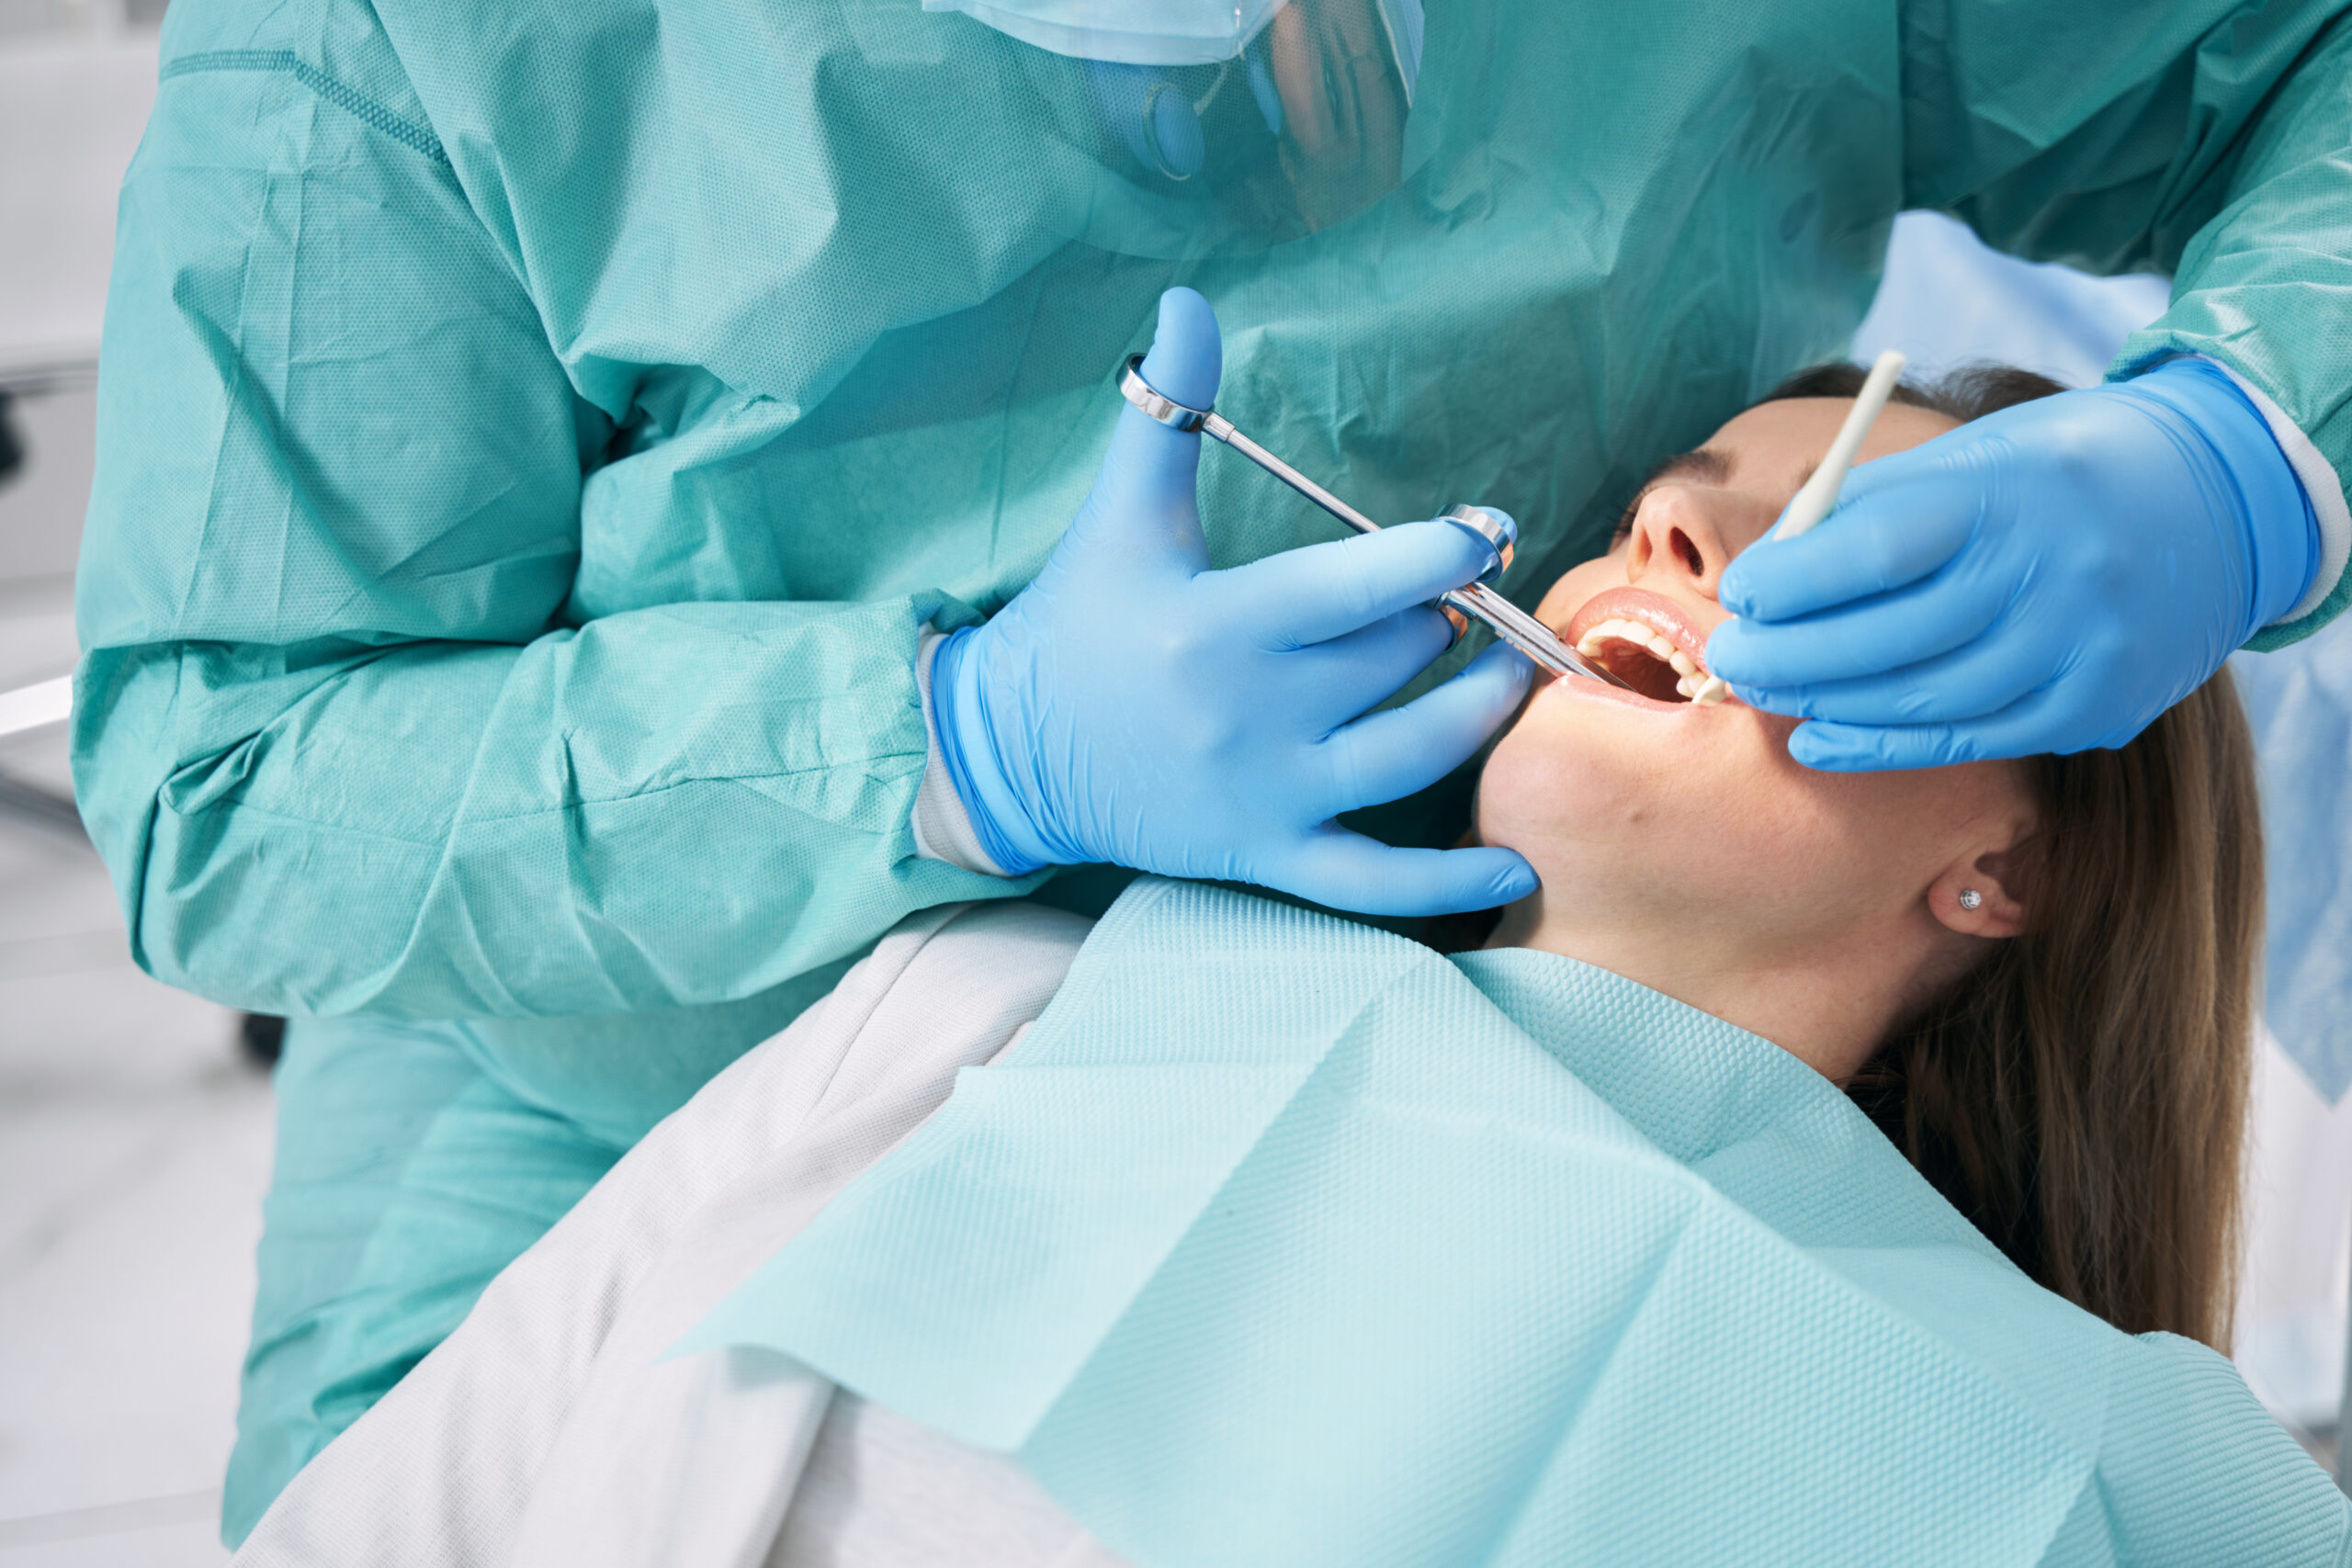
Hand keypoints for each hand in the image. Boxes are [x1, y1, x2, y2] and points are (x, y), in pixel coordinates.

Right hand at [931, 287, 1536, 914]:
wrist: (1010, 751)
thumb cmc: (1076, 623)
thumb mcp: (1120, 516)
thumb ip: (1164, 409)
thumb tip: (1188, 299)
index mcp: (1224, 622)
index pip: (1365, 582)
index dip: (1445, 552)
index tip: (1485, 530)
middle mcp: (1254, 712)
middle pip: (1397, 658)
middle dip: (1443, 621)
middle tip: (1457, 596)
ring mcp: (1267, 793)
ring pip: (1411, 753)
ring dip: (1478, 711)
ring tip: (1507, 674)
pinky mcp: (1267, 855)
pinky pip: (1373, 886)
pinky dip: (1448, 886)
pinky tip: (1515, 868)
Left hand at [1706, 359, 2318, 769]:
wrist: (2218, 502)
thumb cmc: (2057, 471)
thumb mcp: (1974, 455)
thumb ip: (1872, 509)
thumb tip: (1770, 567)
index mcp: (2009, 494)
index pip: (1876, 550)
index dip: (1793, 582)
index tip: (1741, 593)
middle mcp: (2050, 576)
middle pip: (1888, 638)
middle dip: (1789, 654)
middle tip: (1727, 659)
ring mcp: (2079, 650)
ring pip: (1921, 701)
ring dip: (1824, 703)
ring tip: (1763, 691)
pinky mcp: (2094, 706)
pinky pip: (1968, 740)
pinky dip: (1881, 746)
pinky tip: (1820, 738)